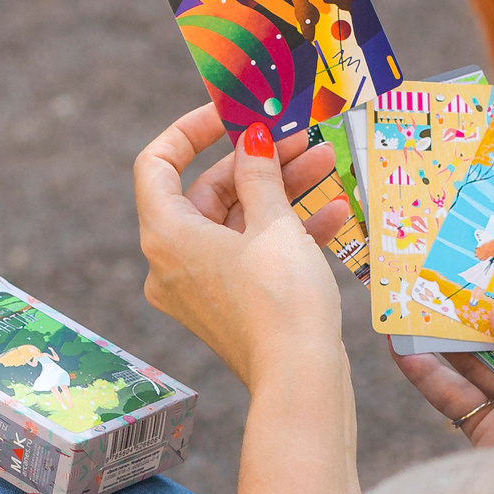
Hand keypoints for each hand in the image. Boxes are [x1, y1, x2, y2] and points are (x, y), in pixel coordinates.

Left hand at [134, 104, 347, 390]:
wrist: (300, 381)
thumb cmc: (280, 300)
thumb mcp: (274, 224)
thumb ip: (261, 174)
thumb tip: (254, 139)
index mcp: (166, 235)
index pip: (157, 164)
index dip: (192, 130)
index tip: (233, 113)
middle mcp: (171, 261)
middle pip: (208, 192)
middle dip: (259, 162)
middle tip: (302, 138)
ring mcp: (200, 287)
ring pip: (237, 222)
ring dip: (282, 191)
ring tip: (327, 163)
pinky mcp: (230, 306)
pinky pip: (252, 254)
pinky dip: (287, 232)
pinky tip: (336, 212)